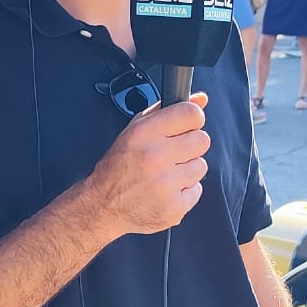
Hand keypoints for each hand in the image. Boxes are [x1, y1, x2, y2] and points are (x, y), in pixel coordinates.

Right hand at [82, 92, 210, 236]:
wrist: (104, 206)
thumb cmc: (119, 167)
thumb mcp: (135, 130)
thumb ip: (168, 111)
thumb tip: (201, 100)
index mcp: (144, 134)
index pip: (191, 114)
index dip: (192, 119)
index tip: (186, 126)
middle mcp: (154, 157)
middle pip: (202, 140)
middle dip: (190, 146)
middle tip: (173, 153)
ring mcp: (165, 184)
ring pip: (201, 166)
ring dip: (187, 170)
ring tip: (167, 174)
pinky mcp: (173, 207)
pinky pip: (197, 190)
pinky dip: (185, 191)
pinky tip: (167, 190)